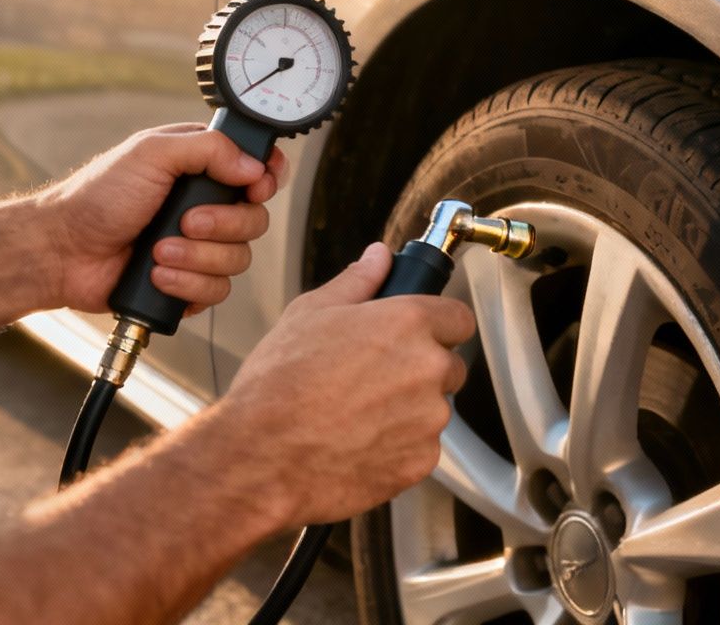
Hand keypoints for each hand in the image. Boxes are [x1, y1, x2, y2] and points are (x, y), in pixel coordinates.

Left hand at [34, 125, 287, 314]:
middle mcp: (205, 206)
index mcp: (201, 168)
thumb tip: (252, 165)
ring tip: (159, 250)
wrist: (63, 251)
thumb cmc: (97, 197)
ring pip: (238, 260)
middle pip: (255, 220)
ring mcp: (198, 246)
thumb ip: (208, 149)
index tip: (254, 188)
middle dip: (223, 225)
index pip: (258, 170)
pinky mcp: (187, 282)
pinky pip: (216, 291)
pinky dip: (187, 284)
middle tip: (186, 221)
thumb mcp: (151, 153)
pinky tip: (158, 274)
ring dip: (198, 257)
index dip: (264, 181)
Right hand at [214, 244, 475, 526]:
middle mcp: (428, 368)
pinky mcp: (420, 462)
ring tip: (356, 415)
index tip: (421, 335)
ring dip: (408, 411)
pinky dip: (398, 448)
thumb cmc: (278, 384)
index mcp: (408, 323)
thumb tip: (378, 257)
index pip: (458, 318)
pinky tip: (358, 442)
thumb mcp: (308, 314)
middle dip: (421, 370)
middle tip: (374, 379)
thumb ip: (356, 282)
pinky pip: (421, 449)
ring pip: (433, 410)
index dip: (439, 326)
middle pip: (449, 366)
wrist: (261, 457)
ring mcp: (428, 419)